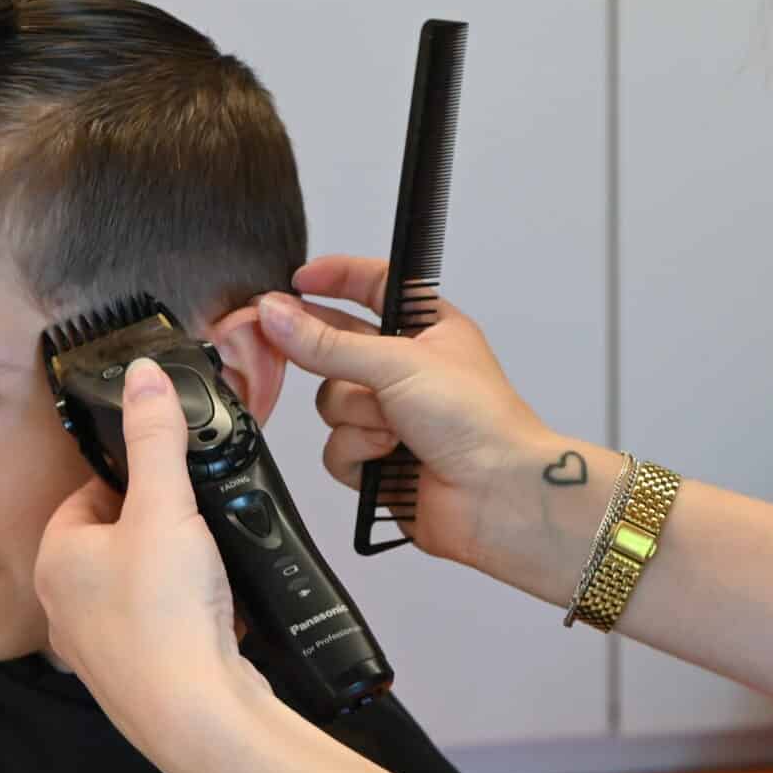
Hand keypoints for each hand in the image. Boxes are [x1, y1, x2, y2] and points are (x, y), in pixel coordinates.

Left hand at [35, 359, 277, 761]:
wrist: (198, 718)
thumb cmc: (166, 622)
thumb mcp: (166, 507)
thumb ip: (155, 436)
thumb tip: (142, 376)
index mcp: (55, 559)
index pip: (86, 493)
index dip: (132, 478)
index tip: (169, 477)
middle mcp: (65, 607)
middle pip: (115, 538)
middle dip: (160, 527)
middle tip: (195, 523)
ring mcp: (101, 647)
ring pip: (140, 585)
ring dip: (178, 573)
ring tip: (209, 570)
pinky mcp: (139, 675)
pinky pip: (165, 627)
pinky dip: (192, 615)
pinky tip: (220, 614)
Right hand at [261, 255, 561, 570]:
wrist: (496, 494)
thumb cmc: (479, 419)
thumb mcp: (397, 362)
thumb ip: (328, 342)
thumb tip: (277, 314)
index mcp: (427, 329)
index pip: (373, 286)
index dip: (337, 278)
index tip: (298, 279)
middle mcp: (407, 369)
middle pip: (338, 346)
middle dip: (325, 355)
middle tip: (291, 344)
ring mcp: (392, 415)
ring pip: (332, 400)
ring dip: (356, 415)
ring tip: (392, 426)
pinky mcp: (378, 459)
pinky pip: (335, 446)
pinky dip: (357, 451)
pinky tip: (387, 456)